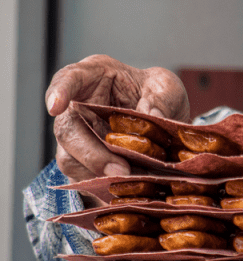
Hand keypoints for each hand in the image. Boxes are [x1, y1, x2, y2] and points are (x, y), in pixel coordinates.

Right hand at [47, 54, 189, 182]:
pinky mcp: (82, 161)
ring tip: (130, 178)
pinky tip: (127, 184)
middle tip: (121, 169)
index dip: (59, 92)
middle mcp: (78, 106)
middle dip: (92, 152)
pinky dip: (104, 183)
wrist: (165, 126)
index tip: (55, 107)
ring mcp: (77, 135)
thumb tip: (152, 116)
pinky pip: (82, 177)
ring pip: (70, 157)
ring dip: (99, 171)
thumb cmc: (158, 97)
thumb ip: (161, 99)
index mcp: (94, 76)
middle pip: (68, 129)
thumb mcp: (168, 88)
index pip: (68, 78)